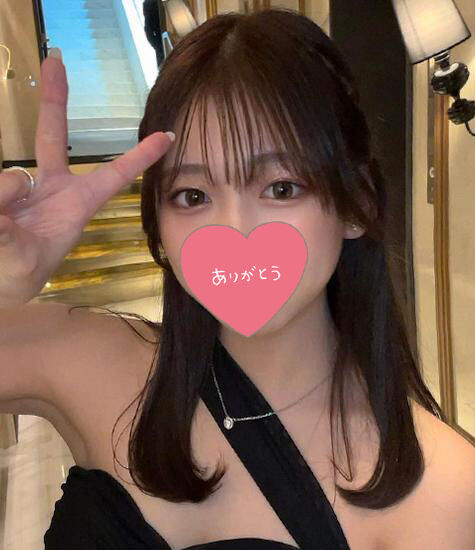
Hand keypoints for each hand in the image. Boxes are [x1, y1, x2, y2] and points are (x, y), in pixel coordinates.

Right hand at [0, 51, 172, 305]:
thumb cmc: (19, 274)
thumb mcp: (21, 262)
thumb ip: (9, 233)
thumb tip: (9, 192)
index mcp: (75, 205)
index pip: (112, 176)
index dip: (139, 157)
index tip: (167, 136)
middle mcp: (50, 187)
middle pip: (52, 136)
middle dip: (54, 98)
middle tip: (56, 60)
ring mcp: (21, 185)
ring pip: (8, 178)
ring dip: (3, 205)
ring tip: (5, 229)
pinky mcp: (1, 188)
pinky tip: (0, 218)